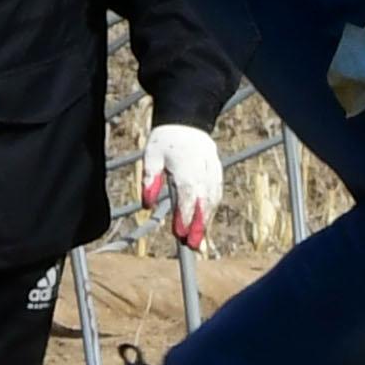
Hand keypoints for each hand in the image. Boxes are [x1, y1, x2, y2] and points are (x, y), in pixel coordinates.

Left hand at [137, 122, 222, 253]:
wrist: (186, 119)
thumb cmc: (166, 138)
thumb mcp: (151, 156)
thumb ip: (150, 180)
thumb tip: (147, 204)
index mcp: (186, 170)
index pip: (187, 200)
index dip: (184, 219)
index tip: (180, 234)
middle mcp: (203, 173)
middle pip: (203, 204)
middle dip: (199, 226)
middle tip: (193, 246)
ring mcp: (212, 171)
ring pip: (212, 200)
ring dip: (207, 219)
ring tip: (200, 238)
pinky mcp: (217, 170)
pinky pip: (217, 192)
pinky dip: (212, 207)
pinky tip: (207, 218)